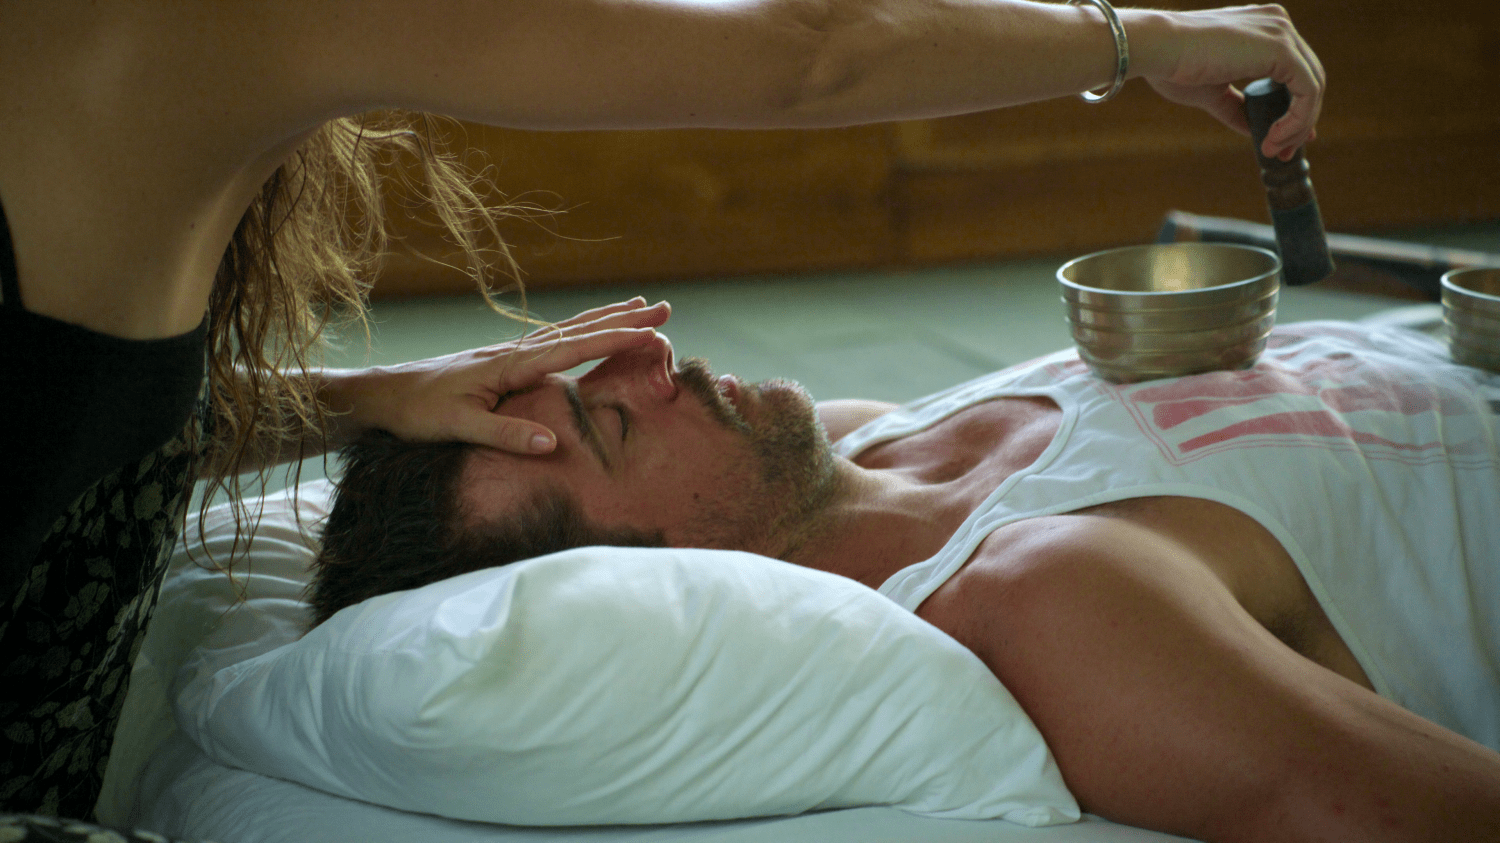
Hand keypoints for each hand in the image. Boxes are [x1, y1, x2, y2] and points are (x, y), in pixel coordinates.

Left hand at [334, 298, 670, 453]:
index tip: (653, 333)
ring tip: (638, 307)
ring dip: (606, 319)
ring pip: (568, 330)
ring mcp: (509, 354)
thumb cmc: (416, 413)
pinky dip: (580, 331)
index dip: (616, 340)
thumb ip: (506, 435)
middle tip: (664, 309)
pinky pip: (554, 340)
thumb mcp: (458, 429)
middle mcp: (515, 352)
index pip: (575, 348)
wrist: (380, 395)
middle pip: (580, 329)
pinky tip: (586, 331)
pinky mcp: (502, 362)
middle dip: (623, 319)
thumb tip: (553, 445)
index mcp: (511, 365)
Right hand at [1131, 5, 1324, 159]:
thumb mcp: (1212, 92)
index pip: (1294, 71)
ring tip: (1275, 149)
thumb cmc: (1173, 66)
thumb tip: (1257, 131)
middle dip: (1300, 121)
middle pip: (1309, 78)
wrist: (1157, 48)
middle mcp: (1278, 24)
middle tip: (1283, 152)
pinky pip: (1307, 91)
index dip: (1294, 109)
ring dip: (1299, 125)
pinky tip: (1274, 137)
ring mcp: (1282, 33)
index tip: (1280, 140)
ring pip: (1313, 86)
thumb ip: (1238, 108)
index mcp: (1263, 29)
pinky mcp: (1281, 48)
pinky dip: (1297, 119)